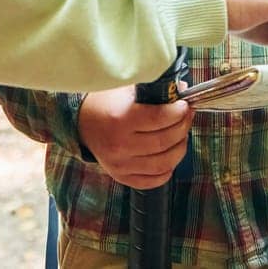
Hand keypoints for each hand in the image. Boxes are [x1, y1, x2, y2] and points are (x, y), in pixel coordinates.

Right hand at [78, 85, 192, 188]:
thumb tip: (181, 90)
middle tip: (186, 116)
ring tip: (181, 135)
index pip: (159, 118)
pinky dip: (167, 169)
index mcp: (120, 119)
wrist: (80, 122)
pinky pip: (152, 180)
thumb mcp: (125, 88)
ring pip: (163, 163)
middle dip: (182, 127)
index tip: (185, 105)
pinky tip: (170, 155)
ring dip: (180, 148)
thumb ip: (153, 89)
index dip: (177, 112)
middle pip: (164, 141)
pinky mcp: (121, 177)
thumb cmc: (105, 101)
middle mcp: (119, 145)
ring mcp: (120, 165)